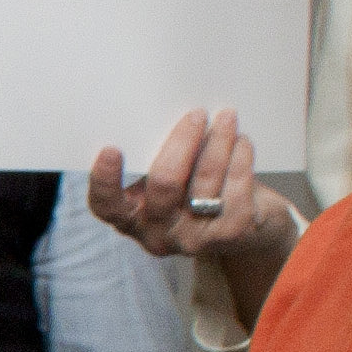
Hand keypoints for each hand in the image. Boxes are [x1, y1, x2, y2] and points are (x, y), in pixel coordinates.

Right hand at [86, 111, 290, 264]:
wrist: (247, 227)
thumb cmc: (197, 191)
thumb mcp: (170, 179)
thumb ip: (160, 158)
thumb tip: (168, 112)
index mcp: (130, 218)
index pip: (107, 205)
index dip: (104, 180)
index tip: (111, 149)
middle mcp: (157, 234)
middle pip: (164, 185)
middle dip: (182, 142)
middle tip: (197, 115)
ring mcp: (193, 238)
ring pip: (205, 182)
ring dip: (218, 142)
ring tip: (227, 117)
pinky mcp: (228, 235)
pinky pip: (235, 189)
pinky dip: (240, 160)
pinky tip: (241, 144)